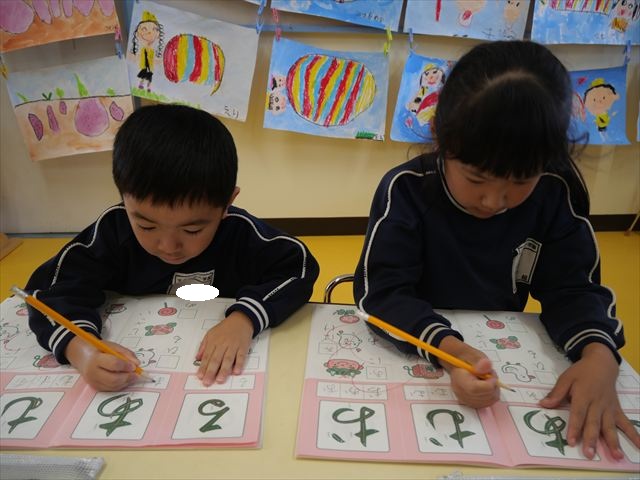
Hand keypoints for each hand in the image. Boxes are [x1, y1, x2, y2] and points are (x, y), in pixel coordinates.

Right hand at [65, 336, 138, 390]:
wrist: (82, 357)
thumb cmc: (98, 350)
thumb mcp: (112, 346)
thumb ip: (126, 353)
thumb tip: (137, 364)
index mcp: (95, 358)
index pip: (113, 364)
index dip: (126, 366)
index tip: (135, 366)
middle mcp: (92, 372)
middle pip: (113, 379)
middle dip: (127, 377)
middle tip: (137, 374)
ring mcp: (93, 382)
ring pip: (113, 386)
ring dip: (126, 382)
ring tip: (133, 376)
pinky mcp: (95, 387)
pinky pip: (111, 389)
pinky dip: (121, 385)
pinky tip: (125, 379)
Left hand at [195, 311, 253, 385]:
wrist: (241, 320)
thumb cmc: (225, 328)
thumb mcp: (210, 333)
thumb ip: (203, 346)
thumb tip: (197, 358)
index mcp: (213, 341)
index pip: (207, 356)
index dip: (203, 367)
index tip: (200, 376)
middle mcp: (223, 344)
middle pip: (216, 359)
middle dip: (211, 371)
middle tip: (207, 382)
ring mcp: (234, 345)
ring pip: (228, 359)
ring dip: (224, 370)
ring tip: (220, 380)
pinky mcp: (243, 347)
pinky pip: (241, 356)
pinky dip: (239, 364)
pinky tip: (236, 371)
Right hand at [439, 336, 499, 407]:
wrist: (460, 365)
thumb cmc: (467, 359)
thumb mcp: (474, 355)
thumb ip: (480, 361)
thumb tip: (486, 366)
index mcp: (459, 379)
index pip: (475, 389)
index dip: (488, 383)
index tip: (491, 375)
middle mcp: (460, 392)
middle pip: (483, 397)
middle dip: (493, 386)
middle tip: (490, 374)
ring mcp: (466, 400)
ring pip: (488, 401)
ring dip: (494, 390)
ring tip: (488, 379)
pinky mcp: (472, 404)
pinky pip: (488, 403)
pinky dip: (491, 395)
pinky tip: (487, 386)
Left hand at [539, 343, 639, 458]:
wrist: (602, 364)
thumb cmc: (581, 372)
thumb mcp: (566, 378)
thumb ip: (556, 393)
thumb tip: (543, 404)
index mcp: (583, 395)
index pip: (578, 414)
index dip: (575, 428)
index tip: (572, 442)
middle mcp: (597, 404)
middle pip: (594, 423)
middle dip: (592, 439)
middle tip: (589, 454)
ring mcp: (609, 408)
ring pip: (610, 426)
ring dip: (613, 442)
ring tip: (616, 456)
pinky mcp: (617, 410)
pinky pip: (626, 423)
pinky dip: (633, 435)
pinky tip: (639, 446)